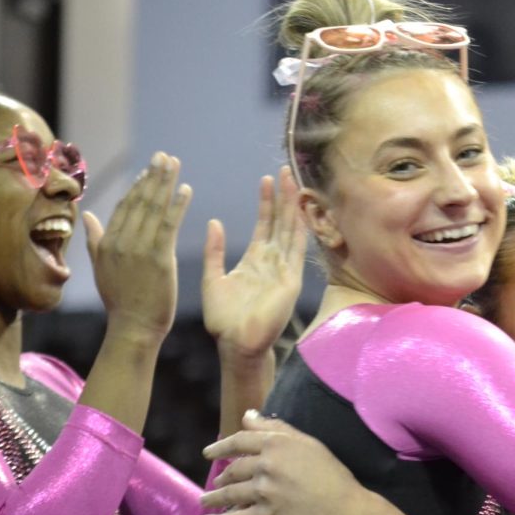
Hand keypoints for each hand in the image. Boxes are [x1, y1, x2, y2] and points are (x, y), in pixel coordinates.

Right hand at [84, 153, 190, 342]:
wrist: (133, 327)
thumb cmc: (121, 301)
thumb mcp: (102, 268)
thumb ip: (95, 239)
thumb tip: (87, 215)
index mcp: (108, 243)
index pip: (124, 207)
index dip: (138, 185)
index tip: (150, 168)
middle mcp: (121, 242)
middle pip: (139, 201)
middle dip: (153, 176)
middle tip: (164, 156)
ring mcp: (139, 249)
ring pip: (153, 208)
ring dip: (165, 183)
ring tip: (175, 164)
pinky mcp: (159, 258)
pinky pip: (169, 225)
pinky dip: (177, 205)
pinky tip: (186, 190)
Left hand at [197, 412, 365, 514]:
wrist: (346, 512)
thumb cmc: (332, 475)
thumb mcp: (309, 444)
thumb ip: (277, 428)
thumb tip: (248, 415)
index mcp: (277, 444)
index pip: (239, 441)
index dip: (220, 447)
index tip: (208, 453)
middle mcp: (266, 465)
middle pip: (233, 469)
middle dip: (221, 476)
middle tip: (216, 482)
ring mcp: (264, 493)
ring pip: (229, 493)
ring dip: (214, 497)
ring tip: (207, 500)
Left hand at [203, 167, 306, 362]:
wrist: (236, 344)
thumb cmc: (223, 319)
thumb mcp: (214, 278)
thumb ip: (215, 251)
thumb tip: (214, 222)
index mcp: (255, 261)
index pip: (265, 225)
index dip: (267, 202)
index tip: (267, 180)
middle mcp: (273, 262)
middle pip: (282, 222)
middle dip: (283, 197)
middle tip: (284, 170)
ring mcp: (284, 270)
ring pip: (290, 231)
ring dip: (292, 206)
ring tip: (291, 181)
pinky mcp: (291, 280)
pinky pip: (296, 250)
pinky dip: (299, 229)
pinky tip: (300, 211)